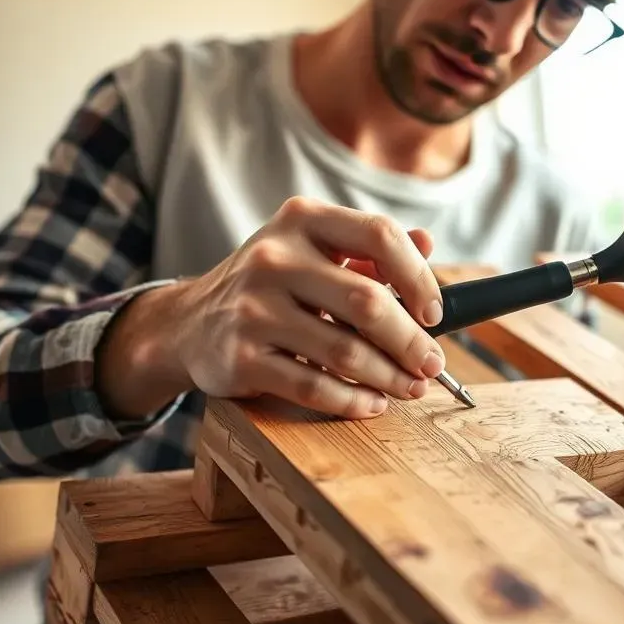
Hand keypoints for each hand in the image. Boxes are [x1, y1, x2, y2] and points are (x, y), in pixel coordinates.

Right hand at [107, 197, 446, 419]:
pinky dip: (352, 400)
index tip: (434, 313)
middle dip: (411, 340)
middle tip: (431, 364)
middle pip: (367, 301)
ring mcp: (253, 308)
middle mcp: (273, 258)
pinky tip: (371, 403)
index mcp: (301, 220)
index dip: (419, 277)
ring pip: (344, 351)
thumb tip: (428, 241)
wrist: (190, 321)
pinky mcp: (240, 358)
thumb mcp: (312, 250)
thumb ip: (367, 249)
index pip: (379, 235)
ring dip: (389, 377)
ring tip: (410, 387)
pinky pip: (312, 387)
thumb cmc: (269, 285)